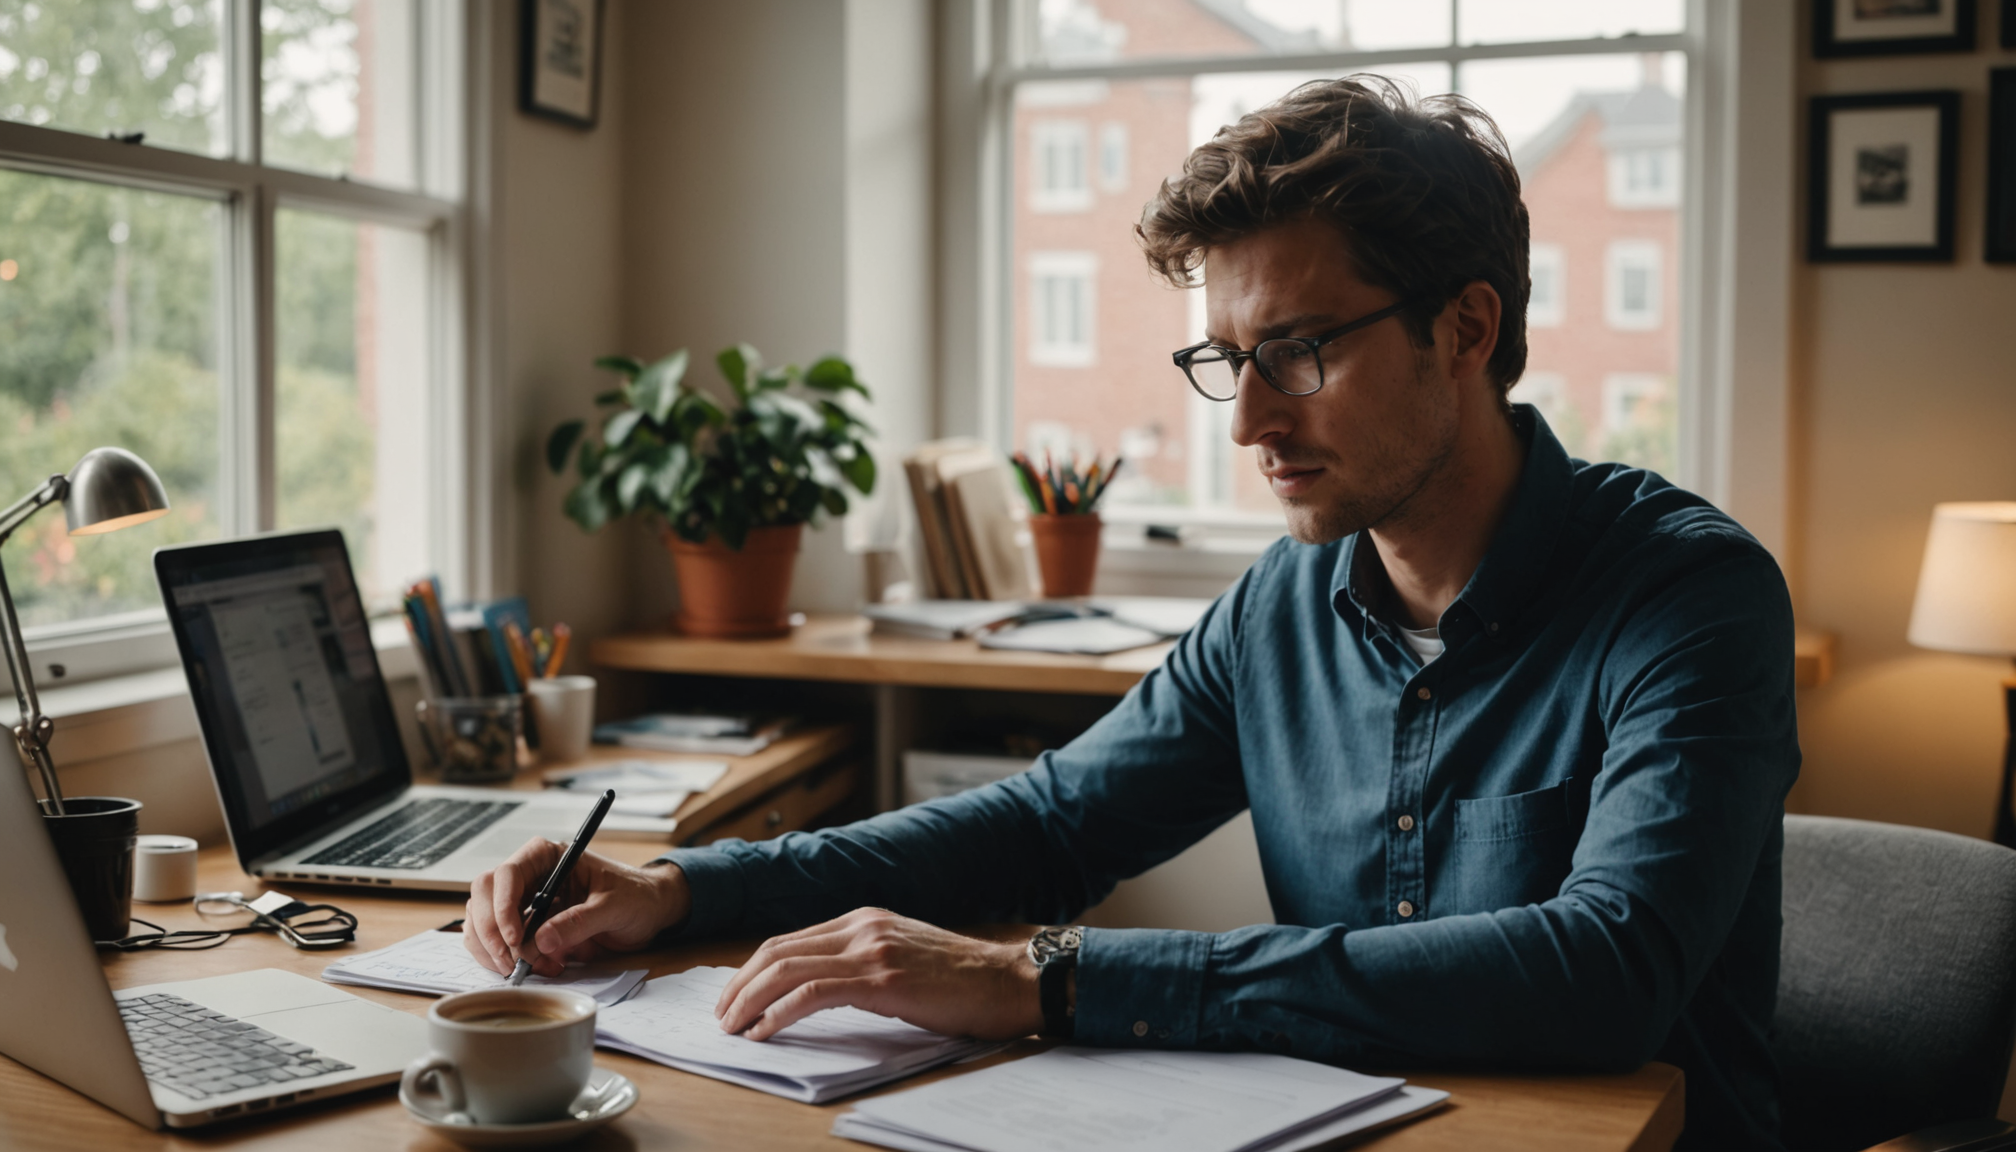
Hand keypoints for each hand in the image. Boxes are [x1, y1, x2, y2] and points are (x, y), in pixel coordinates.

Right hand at [463, 839, 689, 976]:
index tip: (515, 939)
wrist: (649, 911)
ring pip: (481, 922)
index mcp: (548, 856)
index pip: (507, 874)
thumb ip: (580, 921)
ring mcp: (522, 901)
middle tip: (512, 963)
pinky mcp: (523, 927)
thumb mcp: (614, 907)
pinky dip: (503, 960)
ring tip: (535, 967)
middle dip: (492, 933)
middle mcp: (529, 875)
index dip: (503, 906)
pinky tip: (536, 967)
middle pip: (483, 897)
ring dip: (497, 951)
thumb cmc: (636, 896)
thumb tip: (542, 941)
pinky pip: (494, 941)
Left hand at [714, 908, 1041, 1041]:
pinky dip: (779, 1013)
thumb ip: (862, 965)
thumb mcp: (903, 958)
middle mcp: (862, 926)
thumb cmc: (964, 980)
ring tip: (732, 1027)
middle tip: (722, 1017)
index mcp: (864, 919)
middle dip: (739, 985)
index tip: (734, 998)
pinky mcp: (882, 979)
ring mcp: (871, 949)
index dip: (752, 970)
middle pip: (776, 950)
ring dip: (749, 1000)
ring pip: (786, 968)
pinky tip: (764, 1032)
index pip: (789, 940)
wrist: (1011, 980)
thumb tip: (815, 993)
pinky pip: (812, 994)